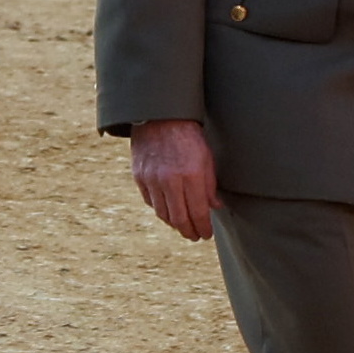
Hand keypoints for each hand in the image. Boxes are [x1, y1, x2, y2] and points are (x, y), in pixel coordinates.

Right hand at [129, 117, 218, 241]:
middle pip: (178, 219)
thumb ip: (210, 185)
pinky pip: (150, 201)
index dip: (203, 227)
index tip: (206, 234)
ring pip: (162, 214)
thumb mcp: (207, 157)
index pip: (198, 212)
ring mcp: (152, 179)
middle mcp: (170, 180)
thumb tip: (214, 207)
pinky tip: (168, 210)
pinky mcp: (139, 176)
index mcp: (191, 175)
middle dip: (188, 231)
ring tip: (182, 226)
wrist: (160, 116)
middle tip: (195, 236)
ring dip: (174, 224)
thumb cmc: (188, 136)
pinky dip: (160, 209)